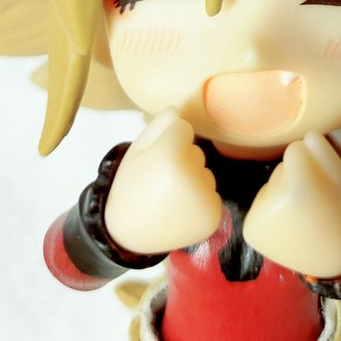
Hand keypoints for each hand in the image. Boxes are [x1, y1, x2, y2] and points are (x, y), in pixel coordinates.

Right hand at [104, 108, 221, 253]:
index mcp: (171, 156)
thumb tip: (178, 108)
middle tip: (160, 181)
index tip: (155, 158)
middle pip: (197, 153)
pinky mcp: (212, 216)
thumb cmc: (131, 185)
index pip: (184, 129)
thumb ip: (158, 125)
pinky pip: (212, 196)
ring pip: (205, 174)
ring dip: (192, 181)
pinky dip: (199, 201)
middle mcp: (192, 176)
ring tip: (169, 197)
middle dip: (182, 161)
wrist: (128, 232)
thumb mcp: (136, 150)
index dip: (167, 141)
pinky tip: (180, 211)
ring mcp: (204, 198)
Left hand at [242, 133, 340, 277]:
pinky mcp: (251, 231)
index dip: (311, 162)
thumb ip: (321, 148)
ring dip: (282, 195)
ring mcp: (259, 215)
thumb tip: (303, 134)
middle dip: (295, 180)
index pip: (295, 151)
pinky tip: (286, 226)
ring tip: (301, 217)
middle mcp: (273, 198)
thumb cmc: (339, 212)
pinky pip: (259, 207)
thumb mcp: (339, 175)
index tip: (320, 182)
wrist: (333, 257)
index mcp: (297, 184)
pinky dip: (271, 213)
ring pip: (270, 188)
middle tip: (313, 203)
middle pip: (281, 170)